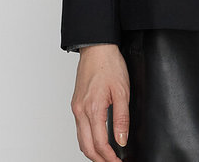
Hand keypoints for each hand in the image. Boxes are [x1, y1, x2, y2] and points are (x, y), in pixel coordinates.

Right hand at [71, 44, 129, 161]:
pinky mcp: (76, 103)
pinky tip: (97, 140)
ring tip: (106, 156)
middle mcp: (80, 111)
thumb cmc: (110, 64)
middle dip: (99, 159)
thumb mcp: (122, 91)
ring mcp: (76, 107)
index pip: (99, 144)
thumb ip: (122, 118)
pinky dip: (87, 139)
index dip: (110, 158)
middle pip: (86, 147)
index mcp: (93, 109)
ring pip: (80, 139)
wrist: (97, 47)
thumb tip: (121, 139)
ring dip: (92, 152)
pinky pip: (79, 128)